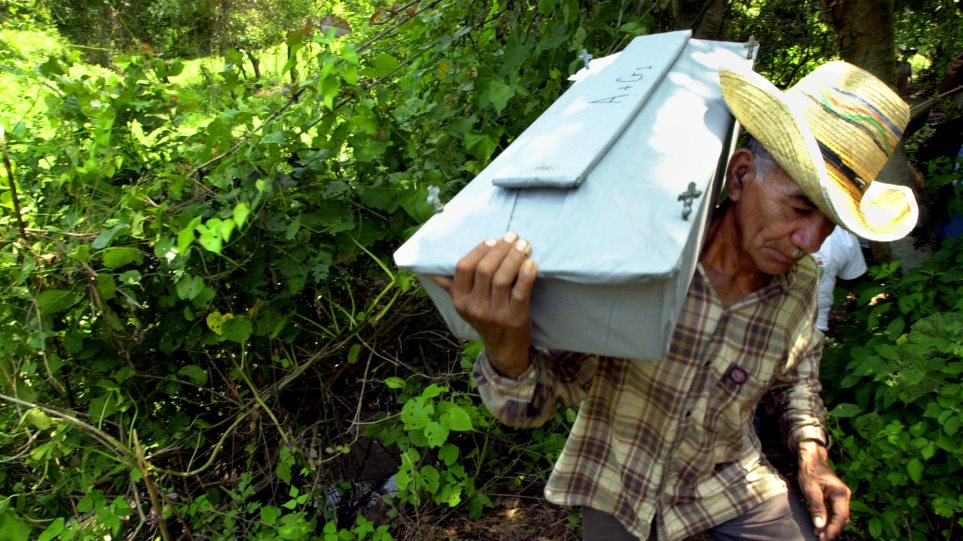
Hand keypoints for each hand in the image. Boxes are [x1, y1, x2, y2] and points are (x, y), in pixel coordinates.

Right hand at [428, 232, 537, 377]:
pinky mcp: (514, 318)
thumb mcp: (464, 305)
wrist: (504, 350)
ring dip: (514, 257)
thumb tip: (429, 269)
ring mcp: (494, 314)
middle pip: (485, 270)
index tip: (493, 240)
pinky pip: (520, 292)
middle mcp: (474, 307)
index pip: (463, 268)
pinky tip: (531, 263)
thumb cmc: (486, 319)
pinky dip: (526, 275)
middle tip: (512, 237)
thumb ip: (450, 286)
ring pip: (503, 278)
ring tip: (524, 245)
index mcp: (459, 300)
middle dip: (500, 249)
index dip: (479, 251)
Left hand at [797, 440, 850, 540]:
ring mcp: (842, 497)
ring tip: (820, 535)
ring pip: (840, 517)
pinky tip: (821, 526)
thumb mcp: (811, 490)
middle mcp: (845, 496)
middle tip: (821, 539)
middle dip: (832, 530)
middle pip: (842, 518)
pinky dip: (830, 520)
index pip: (840, 516)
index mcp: (841, 493)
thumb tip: (820, 526)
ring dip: (831, 526)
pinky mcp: (837, 498)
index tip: (824, 538)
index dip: (833, 529)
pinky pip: (836, 512)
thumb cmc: (810, 472)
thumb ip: (817, 507)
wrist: (812, 459)